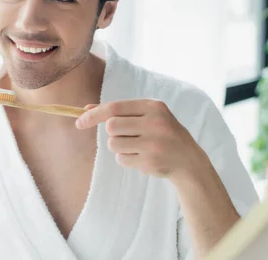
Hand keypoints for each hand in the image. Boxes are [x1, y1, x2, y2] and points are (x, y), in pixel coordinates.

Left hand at [76, 100, 205, 178]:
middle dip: (112, 133)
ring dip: (118, 147)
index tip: (79, 121)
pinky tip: (142, 157)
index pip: (114, 107)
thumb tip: (86, 109)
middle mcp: (155, 123)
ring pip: (113, 144)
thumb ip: (118, 112)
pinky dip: (126, 159)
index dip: (94, 114)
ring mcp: (153, 144)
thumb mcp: (146, 116)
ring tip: (136, 147)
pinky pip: (121, 159)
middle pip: (111, 126)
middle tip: (126, 135)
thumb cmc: (162, 133)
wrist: (188, 160)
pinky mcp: (150, 162)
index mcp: (154, 107)